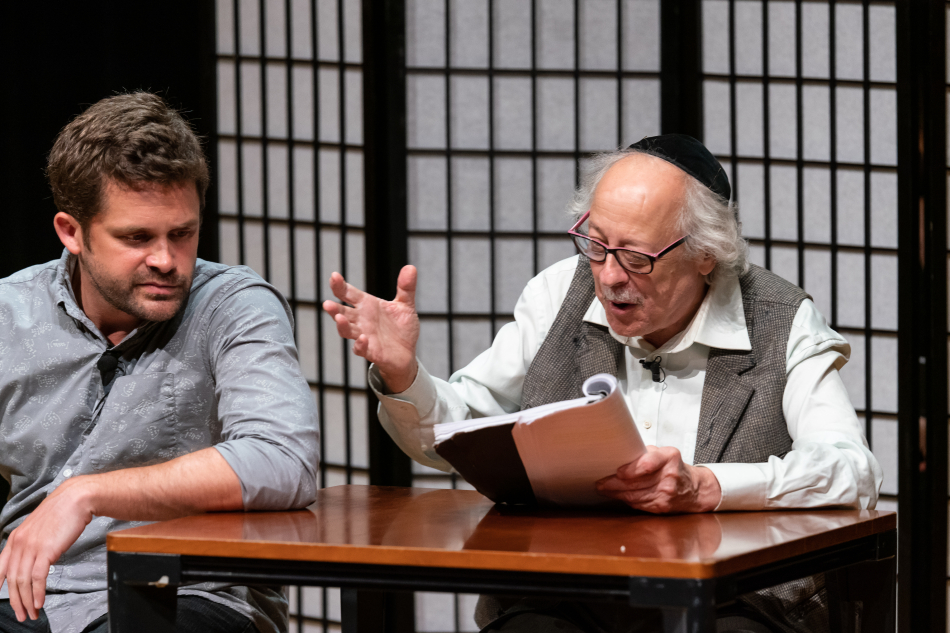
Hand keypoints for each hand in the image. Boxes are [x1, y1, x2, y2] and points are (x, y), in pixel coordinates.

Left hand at [0, 477, 94, 621]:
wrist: (76, 499)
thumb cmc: (63, 511)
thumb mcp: (40, 527)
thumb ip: (33, 542)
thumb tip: (36, 557)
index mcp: (16, 538)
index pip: (0, 566)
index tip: (0, 596)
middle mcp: (19, 543)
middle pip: (12, 579)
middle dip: (16, 601)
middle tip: (22, 614)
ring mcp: (31, 547)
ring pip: (23, 581)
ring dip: (27, 601)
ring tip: (32, 613)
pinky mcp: (46, 550)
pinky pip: (37, 578)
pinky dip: (37, 593)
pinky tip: (40, 602)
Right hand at [322, 265, 419, 392]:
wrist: (407, 353)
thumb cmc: (401, 328)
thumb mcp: (406, 305)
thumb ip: (406, 288)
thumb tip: (411, 267)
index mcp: (367, 306)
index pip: (349, 294)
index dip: (340, 286)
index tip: (334, 276)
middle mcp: (361, 320)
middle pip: (342, 312)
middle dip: (334, 308)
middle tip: (327, 303)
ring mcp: (364, 336)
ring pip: (347, 331)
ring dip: (342, 325)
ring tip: (339, 318)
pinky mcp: (371, 351)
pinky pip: (361, 349)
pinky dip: (360, 344)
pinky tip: (362, 339)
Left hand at [595, 446, 721, 513]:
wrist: (695, 489)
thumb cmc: (675, 467)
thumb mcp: (665, 453)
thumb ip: (645, 453)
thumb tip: (620, 454)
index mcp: (669, 457)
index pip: (648, 464)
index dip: (631, 469)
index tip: (617, 471)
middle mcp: (669, 475)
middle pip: (636, 482)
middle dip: (615, 483)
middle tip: (600, 482)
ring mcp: (666, 493)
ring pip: (635, 495)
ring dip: (616, 493)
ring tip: (604, 488)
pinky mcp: (662, 506)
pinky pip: (638, 503)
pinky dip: (626, 499)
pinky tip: (617, 495)